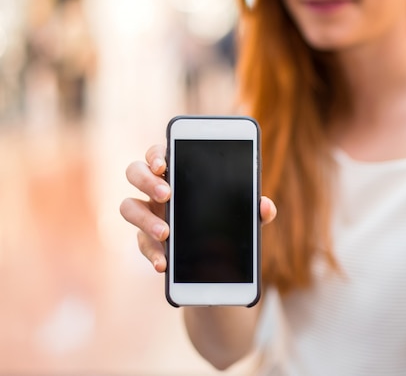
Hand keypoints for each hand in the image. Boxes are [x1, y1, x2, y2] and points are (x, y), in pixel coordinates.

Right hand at [119, 144, 276, 272]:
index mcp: (178, 173)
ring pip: (127, 206)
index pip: (159, 154)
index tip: (163, 163)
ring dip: (142, 218)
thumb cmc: (227, 221)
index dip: (156, 154)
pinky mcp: (146, 239)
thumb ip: (255, 210)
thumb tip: (265, 206)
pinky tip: (164, 263)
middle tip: (167, 195)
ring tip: (165, 232)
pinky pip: (140, 243)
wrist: (217, 258)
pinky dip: (151, 253)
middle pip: (135, 173)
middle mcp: (156, 189)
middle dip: (147, 181)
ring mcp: (147, 213)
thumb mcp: (244, 215)